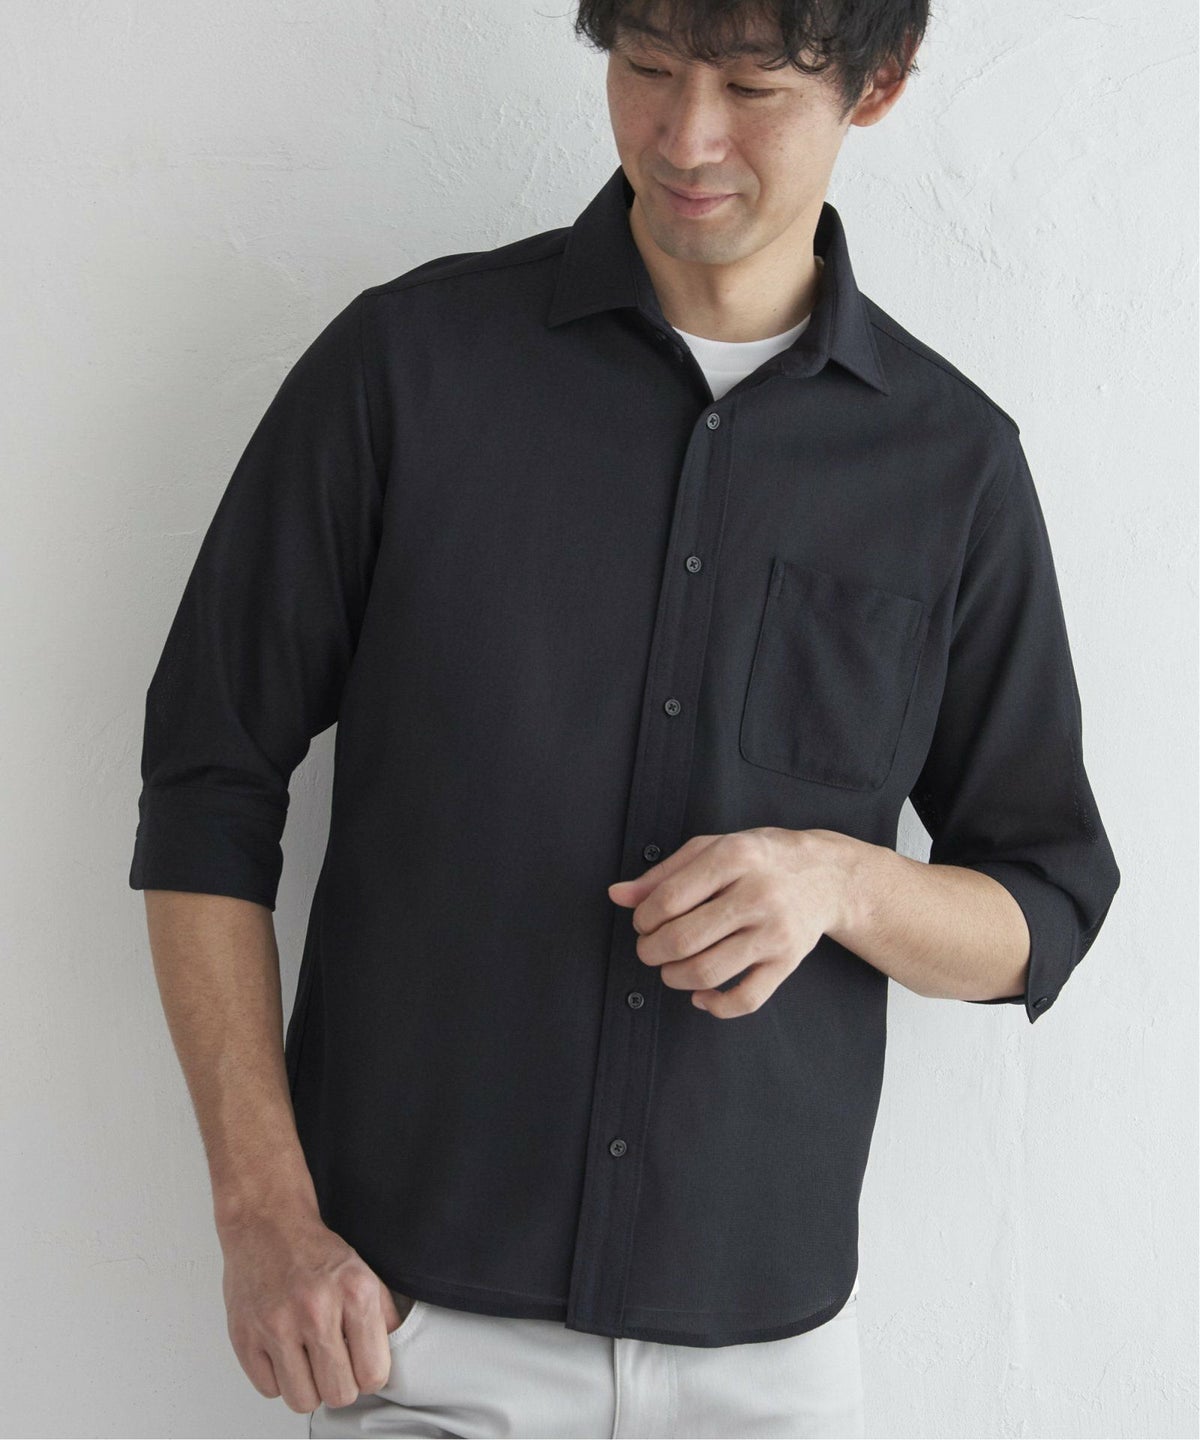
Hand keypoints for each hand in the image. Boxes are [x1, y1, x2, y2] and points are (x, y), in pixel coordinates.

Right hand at [217, 1201, 404, 1412]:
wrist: (267, 1224)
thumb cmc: (315, 1252)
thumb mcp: (364, 1273)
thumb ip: (384, 1317)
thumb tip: (389, 1359)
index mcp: (355, 1293)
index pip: (373, 1374)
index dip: (368, 1376)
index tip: (361, 1366)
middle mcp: (317, 1310)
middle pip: (339, 1394)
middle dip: (340, 1385)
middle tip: (334, 1365)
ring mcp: (277, 1325)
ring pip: (303, 1401)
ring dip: (308, 1387)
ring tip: (308, 1360)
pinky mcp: (245, 1337)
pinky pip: (269, 1390)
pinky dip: (278, 1378)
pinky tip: (283, 1351)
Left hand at [607, 827, 852, 1018]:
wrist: (825, 875)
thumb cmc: (760, 859)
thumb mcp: (711, 848)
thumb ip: (663, 874)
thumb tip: (618, 896)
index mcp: (734, 857)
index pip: (669, 899)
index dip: (643, 918)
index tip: (643, 922)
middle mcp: (757, 894)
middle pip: (683, 939)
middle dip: (651, 951)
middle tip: (649, 949)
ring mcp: (775, 931)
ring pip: (708, 972)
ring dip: (674, 977)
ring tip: (670, 968)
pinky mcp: (788, 962)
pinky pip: (745, 999)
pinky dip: (714, 1006)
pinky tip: (700, 995)